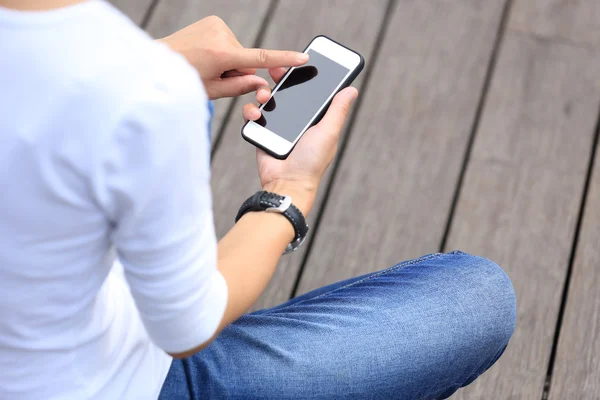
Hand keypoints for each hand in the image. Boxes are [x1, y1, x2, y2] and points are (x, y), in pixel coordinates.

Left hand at [159, 16, 308, 99]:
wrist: (157, 62)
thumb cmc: (184, 80)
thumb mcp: (213, 90)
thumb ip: (241, 86)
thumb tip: (261, 81)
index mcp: (222, 55)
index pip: (261, 57)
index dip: (284, 59)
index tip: (303, 58)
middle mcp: (221, 35)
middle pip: (246, 59)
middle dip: (239, 71)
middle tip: (218, 78)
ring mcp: (216, 25)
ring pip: (237, 51)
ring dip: (230, 62)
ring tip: (207, 67)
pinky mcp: (212, 21)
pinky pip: (228, 41)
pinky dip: (223, 51)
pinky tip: (206, 56)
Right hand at [243, 68, 357, 214]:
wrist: (285, 183)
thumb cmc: (311, 162)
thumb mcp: (328, 132)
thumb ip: (337, 110)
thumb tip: (351, 89)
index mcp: (314, 119)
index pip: (311, 92)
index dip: (306, 76)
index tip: (302, 60)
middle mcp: (296, 120)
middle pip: (287, 90)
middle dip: (281, 77)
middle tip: (276, 68)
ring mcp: (278, 125)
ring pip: (268, 99)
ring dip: (264, 92)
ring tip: (265, 95)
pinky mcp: (262, 132)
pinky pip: (254, 114)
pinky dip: (251, 110)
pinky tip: (256, 113)